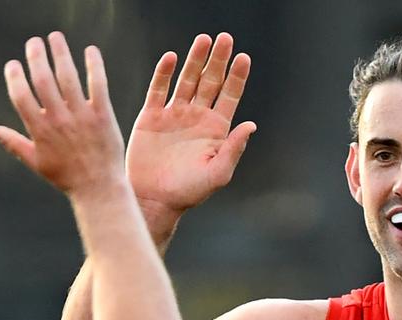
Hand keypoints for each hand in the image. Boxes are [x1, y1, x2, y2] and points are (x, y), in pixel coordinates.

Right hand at [0, 32, 125, 197]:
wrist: (98, 188)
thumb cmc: (65, 176)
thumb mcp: (35, 162)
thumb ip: (13, 143)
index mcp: (39, 131)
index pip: (21, 97)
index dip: (14, 77)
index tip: (12, 64)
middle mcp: (58, 121)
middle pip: (42, 81)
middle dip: (36, 57)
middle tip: (34, 42)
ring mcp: (81, 117)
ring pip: (68, 77)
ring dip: (61, 53)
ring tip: (55, 37)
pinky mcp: (102, 115)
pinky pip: (98, 84)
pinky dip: (94, 65)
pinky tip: (90, 50)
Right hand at [127, 33, 254, 216]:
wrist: (154, 200)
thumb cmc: (188, 192)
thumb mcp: (217, 174)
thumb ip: (234, 149)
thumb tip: (251, 125)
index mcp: (215, 128)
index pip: (229, 95)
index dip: (237, 76)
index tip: (243, 57)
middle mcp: (196, 117)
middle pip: (210, 81)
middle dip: (217, 60)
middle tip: (225, 38)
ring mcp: (173, 114)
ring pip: (187, 80)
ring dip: (194, 60)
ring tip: (203, 40)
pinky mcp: (151, 117)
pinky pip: (158, 90)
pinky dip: (163, 73)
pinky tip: (171, 58)